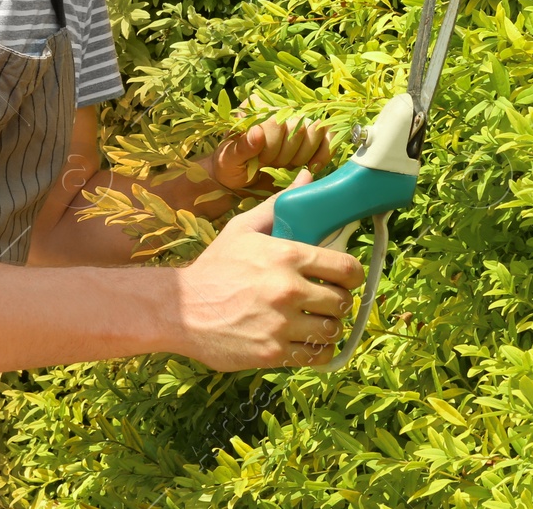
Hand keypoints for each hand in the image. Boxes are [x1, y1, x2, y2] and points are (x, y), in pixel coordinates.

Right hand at [173, 171, 364, 369]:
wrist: (180, 310)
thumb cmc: (215, 267)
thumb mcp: (244, 229)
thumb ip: (281, 205)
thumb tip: (309, 177)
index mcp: (288, 255)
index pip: (347, 268)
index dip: (353, 275)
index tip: (346, 278)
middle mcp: (289, 290)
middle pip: (343, 301)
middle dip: (338, 300)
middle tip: (326, 299)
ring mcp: (282, 324)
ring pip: (332, 330)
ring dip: (328, 326)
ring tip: (315, 320)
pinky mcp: (273, 353)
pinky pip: (316, 355)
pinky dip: (316, 350)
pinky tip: (305, 340)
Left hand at [208, 114, 331, 197]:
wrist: (242, 180)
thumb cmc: (231, 166)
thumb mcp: (228, 159)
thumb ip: (241, 148)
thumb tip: (257, 133)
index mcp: (256, 107)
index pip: (276, 121)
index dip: (271, 146)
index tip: (258, 160)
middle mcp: (279, 107)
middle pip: (298, 127)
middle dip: (285, 154)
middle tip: (271, 164)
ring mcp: (299, 118)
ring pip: (316, 131)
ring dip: (301, 156)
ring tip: (285, 165)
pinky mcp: (313, 134)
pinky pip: (331, 136)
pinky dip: (324, 154)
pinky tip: (311, 167)